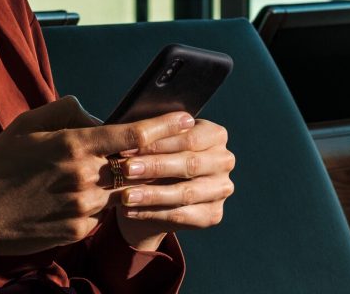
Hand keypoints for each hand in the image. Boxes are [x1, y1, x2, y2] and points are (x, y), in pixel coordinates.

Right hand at [0, 97, 195, 290]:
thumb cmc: (0, 164)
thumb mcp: (27, 124)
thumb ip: (66, 110)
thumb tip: (96, 112)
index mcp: (74, 146)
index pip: (133, 135)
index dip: (165, 126)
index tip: (187, 117)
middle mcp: (85, 178)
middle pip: (133, 164)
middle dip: (149, 155)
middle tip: (161, 145)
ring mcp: (84, 208)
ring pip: (120, 189)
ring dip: (120, 181)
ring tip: (100, 173)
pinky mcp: (80, 230)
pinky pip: (102, 212)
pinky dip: (99, 202)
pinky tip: (75, 197)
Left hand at [112, 118, 235, 249]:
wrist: (156, 188)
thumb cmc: (154, 153)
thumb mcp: (153, 140)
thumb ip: (151, 135)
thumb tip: (139, 135)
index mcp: (216, 135)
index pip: (189, 138)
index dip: (157, 143)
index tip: (126, 147)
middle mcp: (224, 161)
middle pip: (190, 164)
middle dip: (155, 167)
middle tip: (125, 169)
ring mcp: (222, 189)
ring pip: (186, 193)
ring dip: (152, 195)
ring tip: (125, 196)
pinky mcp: (213, 214)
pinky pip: (182, 216)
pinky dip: (153, 213)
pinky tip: (130, 211)